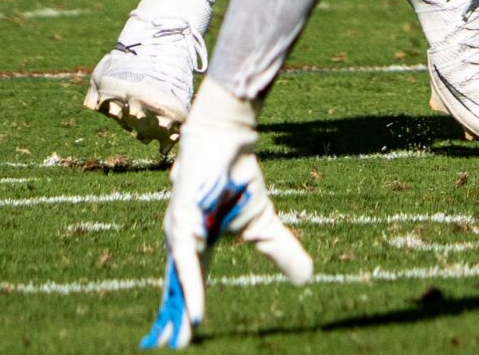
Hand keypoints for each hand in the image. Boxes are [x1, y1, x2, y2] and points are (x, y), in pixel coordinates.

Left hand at [146, 86, 312, 348]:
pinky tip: (195, 308)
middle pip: (176, 286)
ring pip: (179, 279)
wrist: (231, 143)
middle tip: (171, 346)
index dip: (187, 308)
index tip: (183, 337)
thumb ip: (280, 251)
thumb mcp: (263, 224)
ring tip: (187, 333)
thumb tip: (307, 278)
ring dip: (181, 308)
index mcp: (197, 243)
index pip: (190, 282)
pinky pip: (187, 262)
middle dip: (173, 317)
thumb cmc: (239, 179)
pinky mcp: (181, 222)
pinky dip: (191, 287)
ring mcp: (178, 232)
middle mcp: (181, 241)